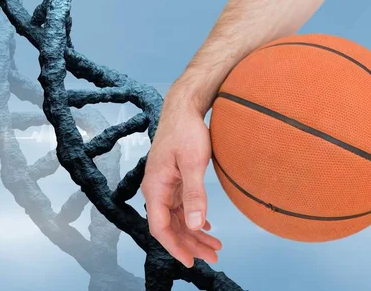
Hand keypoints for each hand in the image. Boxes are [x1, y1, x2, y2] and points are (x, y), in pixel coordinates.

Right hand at [141, 85, 221, 267]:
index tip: (191, 261)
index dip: (175, 247)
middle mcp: (157, 190)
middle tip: (214, 256)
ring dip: (194, 233)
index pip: (161, 228)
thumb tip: (195, 225)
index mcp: (156, 188)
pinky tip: (206, 226)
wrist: (183, 108)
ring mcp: (165, 186)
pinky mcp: (174, 180)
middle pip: (171, 227)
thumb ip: (194, 195)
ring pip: (178, 219)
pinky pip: (181, 207)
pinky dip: (193, 219)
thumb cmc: (186, 131)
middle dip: (191, 244)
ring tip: (215, 247)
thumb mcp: (193, 163)